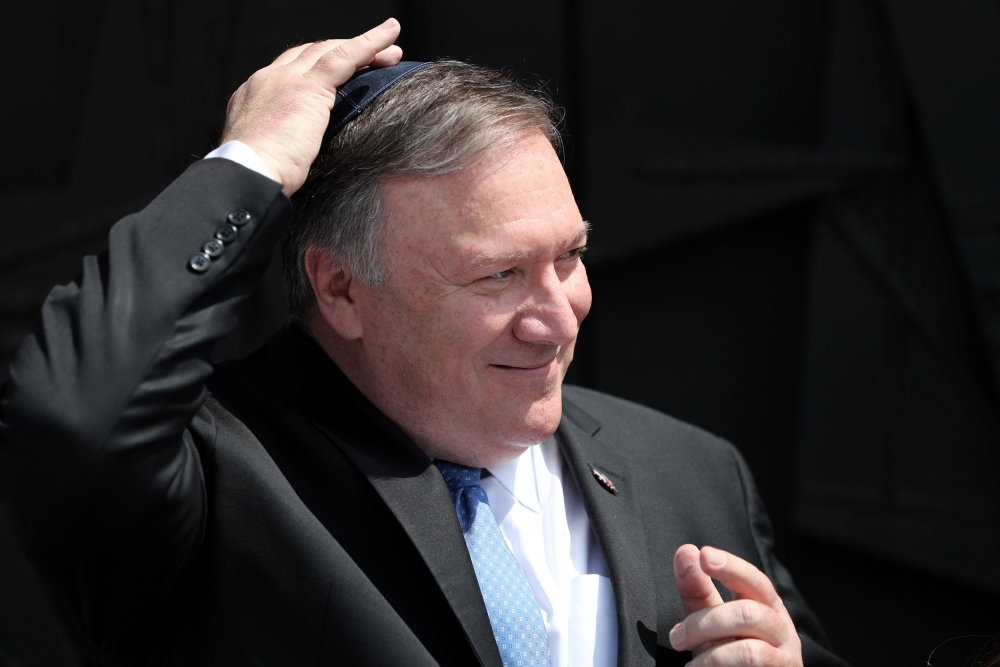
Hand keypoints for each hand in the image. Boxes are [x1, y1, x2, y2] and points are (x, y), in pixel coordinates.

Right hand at [220, 19, 403, 195]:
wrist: (248, 173)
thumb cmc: (260, 176)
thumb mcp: (268, 152)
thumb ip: (284, 141)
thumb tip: (303, 150)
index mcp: (255, 96)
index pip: (291, 69)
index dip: (318, 65)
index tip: (340, 72)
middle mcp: (268, 80)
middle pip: (312, 54)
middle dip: (346, 52)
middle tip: (377, 59)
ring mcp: (287, 79)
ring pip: (330, 51)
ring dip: (365, 47)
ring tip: (392, 51)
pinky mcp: (308, 87)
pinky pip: (345, 57)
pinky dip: (370, 43)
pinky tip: (389, 37)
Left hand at [669, 545, 802, 665]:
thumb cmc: (729, 659)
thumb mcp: (710, 623)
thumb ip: (698, 591)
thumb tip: (686, 550)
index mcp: (766, 606)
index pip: (753, 580)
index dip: (731, 566)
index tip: (704, 555)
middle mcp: (782, 628)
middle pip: (748, 613)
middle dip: (705, 623)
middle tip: (676, 637)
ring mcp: (786, 656)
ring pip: (748, 648)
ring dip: (711, 655)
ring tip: (690, 665)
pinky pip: (750, 664)